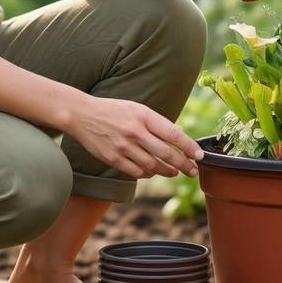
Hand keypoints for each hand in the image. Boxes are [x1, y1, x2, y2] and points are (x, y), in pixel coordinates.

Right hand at [68, 97, 204, 179]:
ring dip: (167, 171)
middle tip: (192, 171)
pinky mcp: (113, 158)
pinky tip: (152, 171)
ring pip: (153, 166)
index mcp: (143, 115)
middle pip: (166, 153)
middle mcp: (134, 131)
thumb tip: (178, 138)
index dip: (189, 147)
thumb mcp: (136, 109)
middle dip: (183, 165)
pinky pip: (137, 172)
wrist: (82, 114)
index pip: (173, 134)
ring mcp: (123, 146)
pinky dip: (148, 173)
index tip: (199, 156)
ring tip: (174, 172)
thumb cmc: (113, 110)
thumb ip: (155, 123)